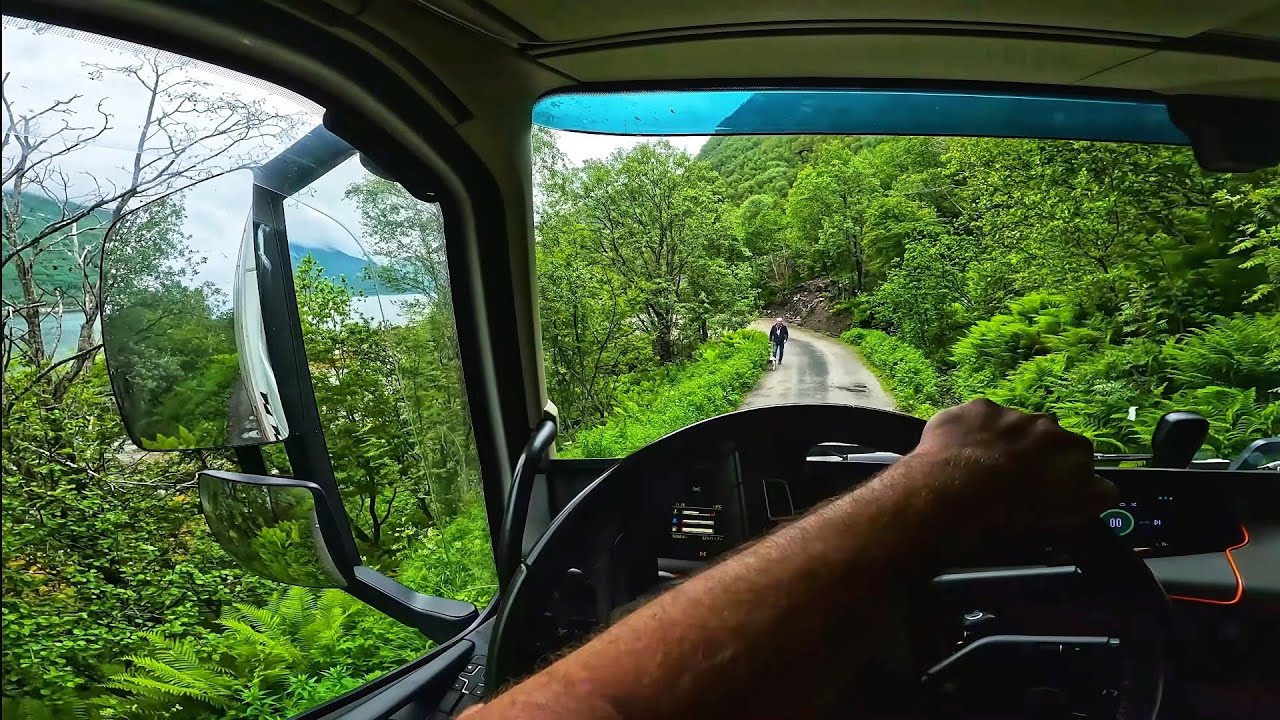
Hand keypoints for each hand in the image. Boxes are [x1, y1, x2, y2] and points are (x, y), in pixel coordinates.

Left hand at [907, 398, 1116, 537]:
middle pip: (1041, 438)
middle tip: (1009, 480)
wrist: (962, 489)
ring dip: (997, 442)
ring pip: (1005, 426)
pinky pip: (972, 421)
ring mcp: (1007, 412)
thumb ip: (1099, 494)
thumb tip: (1104, 486)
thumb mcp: (1077, 512)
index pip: (1077, 457)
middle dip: (1029, 454)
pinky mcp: (972, 409)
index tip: (1044, 489)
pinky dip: (966, 434)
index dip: (1060, 473)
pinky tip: (955, 454)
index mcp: (1075, 446)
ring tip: (977, 469)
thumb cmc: (1022, 508)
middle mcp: (1045, 422)